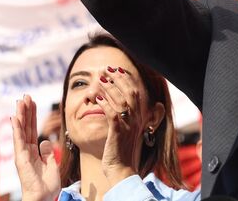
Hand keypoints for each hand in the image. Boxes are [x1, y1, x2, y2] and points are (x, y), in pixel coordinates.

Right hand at [11, 95, 61, 200]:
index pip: (32, 129)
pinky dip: (17, 128)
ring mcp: (22, 154)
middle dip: (26, 110)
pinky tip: (15, 117)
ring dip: (20, 115)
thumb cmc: (47, 186)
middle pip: (26, 126)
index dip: (32, 115)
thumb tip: (46, 140)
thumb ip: (48, 152)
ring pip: (21, 130)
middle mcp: (26, 150)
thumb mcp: (52, 165)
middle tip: (25, 95)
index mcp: (34, 151)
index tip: (32, 101)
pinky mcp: (21, 158)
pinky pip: (19, 140)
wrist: (42, 198)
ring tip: (20, 101)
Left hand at [94, 66, 147, 185]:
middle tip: (105, 69)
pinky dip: (104, 103)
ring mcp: (129, 125)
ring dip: (109, 87)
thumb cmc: (122, 150)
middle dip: (117, 77)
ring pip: (121, 100)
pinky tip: (96, 97)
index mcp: (140, 116)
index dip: (126, 77)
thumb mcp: (128, 129)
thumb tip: (123, 102)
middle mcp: (137, 119)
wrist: (122, 170)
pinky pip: (112, 114)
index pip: (136, 91)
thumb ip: (128, 115)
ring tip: (99, 79)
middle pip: (130, 91)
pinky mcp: (118, 132)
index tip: (116, 68)